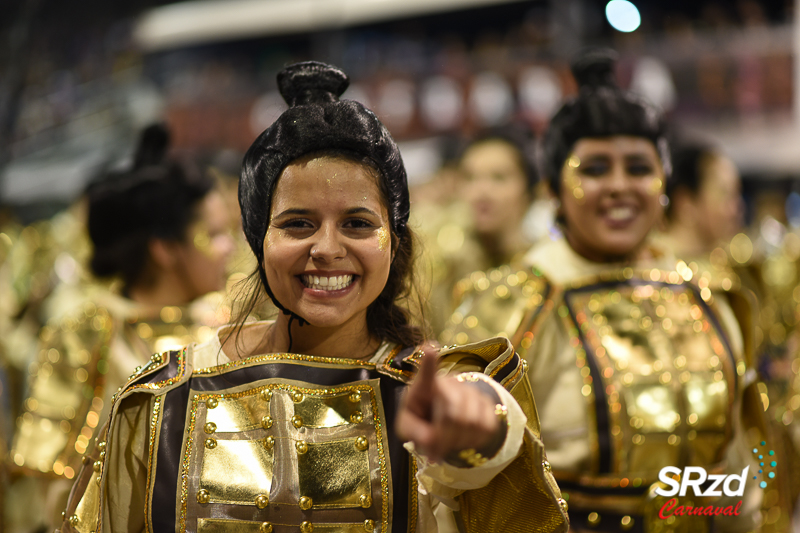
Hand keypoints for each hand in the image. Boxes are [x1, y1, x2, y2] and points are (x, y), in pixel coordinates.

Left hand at [395, 345, 500, 462]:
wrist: (442, 421)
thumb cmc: (421, 421)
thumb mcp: (408, 427)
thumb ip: (414, 433)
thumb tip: (430, 440)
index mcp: (424, 386)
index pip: (427, 373)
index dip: (428, 362)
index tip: (429, 349)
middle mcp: (449, 382)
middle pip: (453, 415)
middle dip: (444, 439)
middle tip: (435, 450)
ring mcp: (470, 391)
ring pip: (471, 422)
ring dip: (458, 442)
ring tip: (448, 443)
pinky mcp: (487, 403)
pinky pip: (486, 427)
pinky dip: (474, 441)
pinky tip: (463, 438)